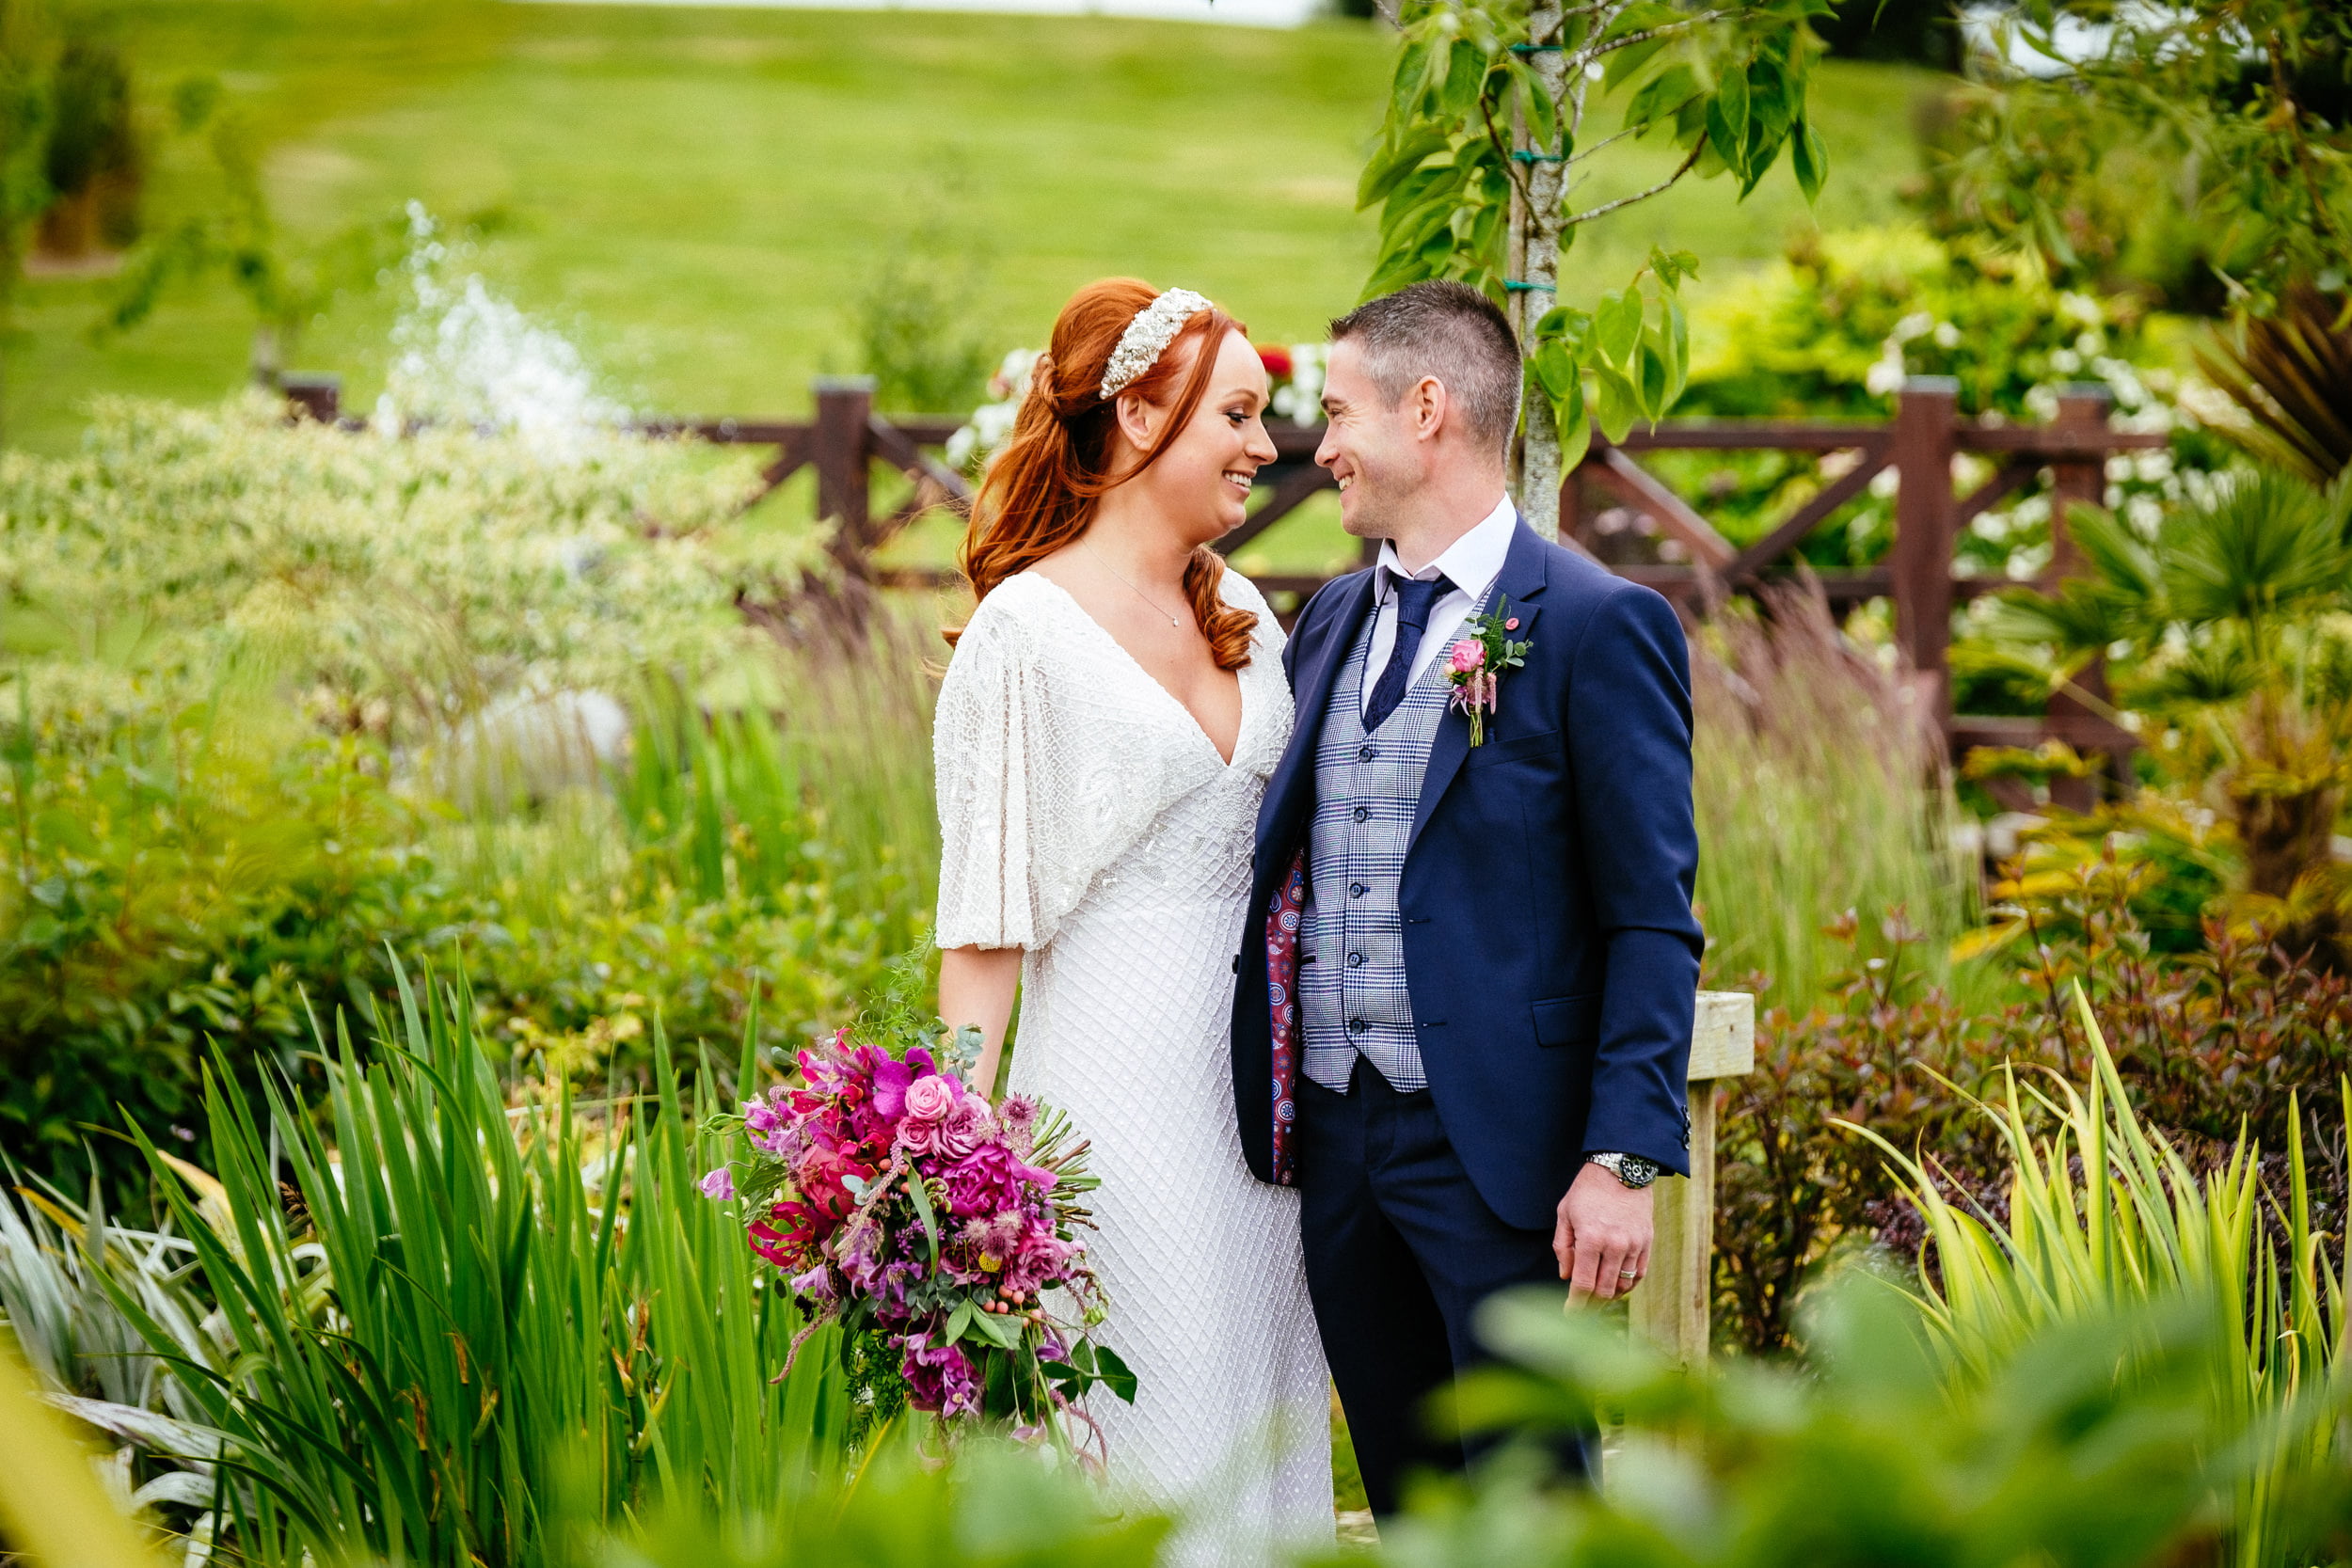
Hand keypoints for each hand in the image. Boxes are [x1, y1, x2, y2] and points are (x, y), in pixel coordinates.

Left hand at [1553, 1161, 1652, 1304]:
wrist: (1622, 1168)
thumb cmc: (1587, 1190)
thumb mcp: (1565, 1214)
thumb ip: (1563, 1247)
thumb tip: (1566, 1277)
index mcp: (1591, 1239)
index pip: (1583, 1285)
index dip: (1576, 1305)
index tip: (1570, 1315)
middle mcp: (1615, 1246)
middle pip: (1604, 1291)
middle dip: (1591, 1306)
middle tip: (1582, 1311)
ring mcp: (1634, 1245)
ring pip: (1623, 1287)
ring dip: (1609, 1298)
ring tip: (1597, 1301)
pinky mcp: (1647, 1242)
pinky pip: (1639, 1275)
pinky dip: (1627, 1287)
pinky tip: (1616, 1288)